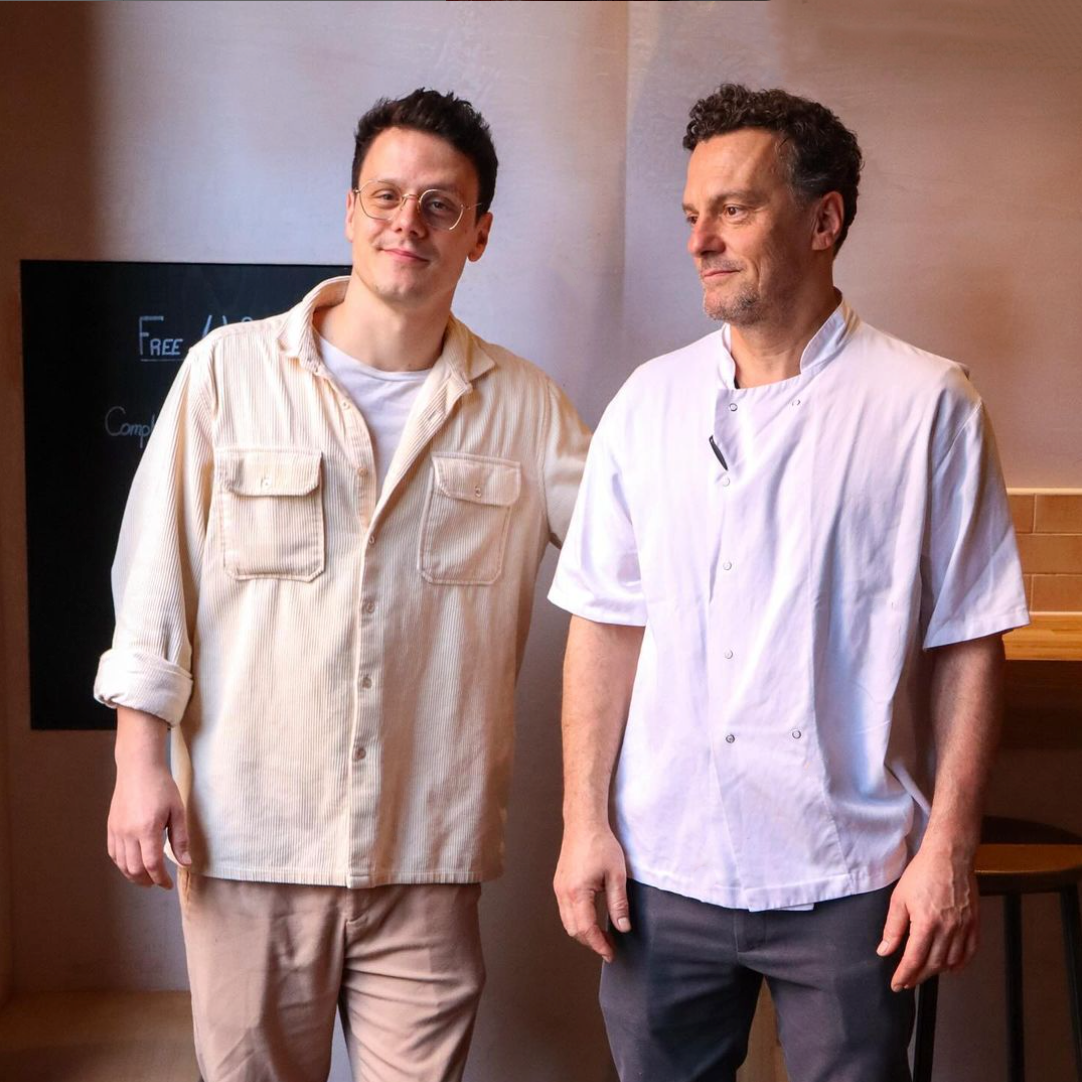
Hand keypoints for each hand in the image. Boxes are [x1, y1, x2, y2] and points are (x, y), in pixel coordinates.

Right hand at [107, 758, 190, 888]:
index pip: (152, 865)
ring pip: (121, 864)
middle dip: (147, 881)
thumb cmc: (162, 787)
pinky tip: (132, 865)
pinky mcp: (110, 827)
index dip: (160, 879)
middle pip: (134, 869)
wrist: (138, 768)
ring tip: (146, 878)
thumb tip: (185, 863)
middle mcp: (128, 833)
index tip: (168, 885)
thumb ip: (180, 839)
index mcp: (147, 829)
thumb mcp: (177, 811)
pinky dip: (122, 864)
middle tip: (158, 883)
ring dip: (133, 875)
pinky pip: (113, 853)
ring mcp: (116, 830)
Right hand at [554, 823, 630, 961]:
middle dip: (591, 942)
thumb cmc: (600, 844)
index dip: (599, 945)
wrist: (583, 823)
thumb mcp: (616, 874)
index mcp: (577, 893)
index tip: (611, 954)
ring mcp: (559, 888)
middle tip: (609, 947)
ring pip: (567, 921)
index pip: (586, 929)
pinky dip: (577, 920)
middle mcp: (563, 893)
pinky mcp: (560, 883)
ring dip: (583, 932)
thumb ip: (619, 903)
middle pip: (574, 929)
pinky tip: (590, 918)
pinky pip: (565, 910)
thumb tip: (623, 927)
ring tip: (601, 936)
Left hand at [877, 844, 978, 989]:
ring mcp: (964, 928)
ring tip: (924, 973)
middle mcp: (948, 930)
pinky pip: (970, 952)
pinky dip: (960, 963)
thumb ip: (892, 928)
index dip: (904, 975)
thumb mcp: (899, 898)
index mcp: (926, 924)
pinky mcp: (974, 923)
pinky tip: (951, 967)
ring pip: (952, 961)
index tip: (897, 985)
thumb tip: (885, 951)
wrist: (949, 856)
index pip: (914, 959)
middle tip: (907, 981)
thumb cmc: (922, 873)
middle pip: (933, 964)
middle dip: (918, 976)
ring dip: (937, 971)